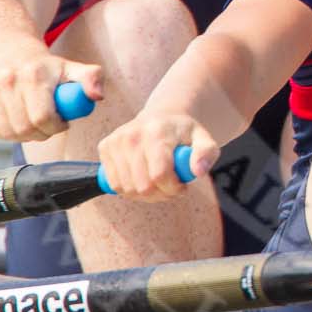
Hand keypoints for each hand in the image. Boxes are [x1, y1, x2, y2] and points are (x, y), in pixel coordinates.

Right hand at [0, 42, 103, 142]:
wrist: (5, 49)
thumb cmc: (42, 66)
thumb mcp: (70, 68)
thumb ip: (90, 78)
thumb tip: (97, 95)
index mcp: (33, 74)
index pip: (43, 117)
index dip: (55, 126)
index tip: (61, 122)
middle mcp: (6, 80)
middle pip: (25, 129)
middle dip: (41, 132)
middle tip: (48, 124)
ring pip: (8, 132)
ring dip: (24, 134)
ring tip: (32, 119)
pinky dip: (7, 131)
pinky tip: (16, 118)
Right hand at [97, 111, 219, 199]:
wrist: (161, 116)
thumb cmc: (184, 133)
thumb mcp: (203, 139)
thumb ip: (207, 153)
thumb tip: (198, 172)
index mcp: (157, 132)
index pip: (159, 175)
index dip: (173, 188)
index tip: (183, 186)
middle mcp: (132, 135)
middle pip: (143, 186)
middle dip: (161, 194)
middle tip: (171, 186)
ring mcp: (116, 141)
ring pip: (127, 190)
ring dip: (146, 195)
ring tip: (158, 182)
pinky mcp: (105, 147)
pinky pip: (115, 185)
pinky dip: (130, 190)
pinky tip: (142, 178)